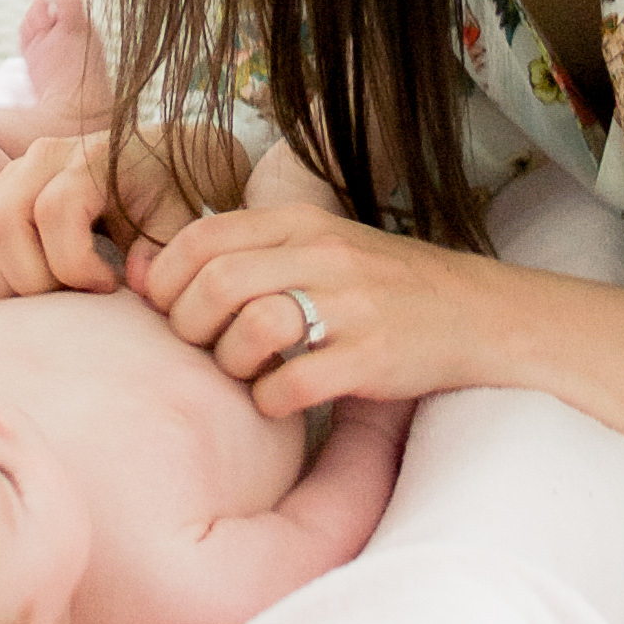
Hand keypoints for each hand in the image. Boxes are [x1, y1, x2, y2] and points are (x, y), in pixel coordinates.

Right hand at [0, 125, 238, 327]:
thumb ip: (165, 247)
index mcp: (87, 157)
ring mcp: (8, 177)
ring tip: (46, 301)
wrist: (156, 162)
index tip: (109, 287)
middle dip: (33, 276)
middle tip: (71, 301)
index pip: (53, 212)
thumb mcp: (179, 216)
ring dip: (0, 277)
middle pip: (1, 219)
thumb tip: (136, 280)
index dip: (76, 263)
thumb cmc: (168, 195)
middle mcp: (39, 157)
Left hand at [139, 204, 486, 416]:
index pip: (200, 236)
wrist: (481, 314)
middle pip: (216, 283)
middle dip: (190, 325)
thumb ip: (241, 253)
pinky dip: (271, 401)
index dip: (165, 278)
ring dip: (230, 363)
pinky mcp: (372, 357)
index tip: (170, 310)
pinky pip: (292, 384)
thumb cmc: (382, 285)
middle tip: (202, 348)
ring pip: (251, 329)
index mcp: (301, 222)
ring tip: (245, 373)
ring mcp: (351, 305)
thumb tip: (143, 272)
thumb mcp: (316, 247)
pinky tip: (280, 400)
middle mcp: (323, 255)